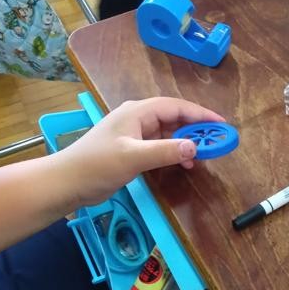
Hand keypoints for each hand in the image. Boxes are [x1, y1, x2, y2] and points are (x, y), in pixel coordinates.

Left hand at [54, 97, 224, 207]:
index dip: (200, 114)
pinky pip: (159, 145)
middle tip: (216, 141)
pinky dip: (173, 152)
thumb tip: (195, 147)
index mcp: (138, 112)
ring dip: (185, 142)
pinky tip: (182, 163)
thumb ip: (165, 151)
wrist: (67, 182)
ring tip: (202, 156)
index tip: (221, 124)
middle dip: (195, 128)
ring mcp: (133, 134)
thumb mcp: (133, 157)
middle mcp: (137, 118)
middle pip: (173, 118)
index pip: (176, 107)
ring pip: (167, 132)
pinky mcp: (130, 149)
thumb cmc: (97, 165)